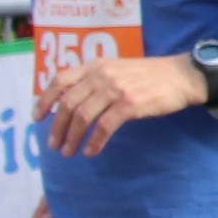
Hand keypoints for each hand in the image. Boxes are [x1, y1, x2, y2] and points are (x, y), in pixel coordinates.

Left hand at [37, 51, 201, 156]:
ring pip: (82, 116)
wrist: (181, 76)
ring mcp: (116, 89)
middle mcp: (101, 75)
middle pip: (67, 103)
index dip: (44, 100)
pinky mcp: (130, 104)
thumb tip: (72, 101)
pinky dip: (94, 141)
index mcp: (95, 66)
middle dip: (57, 127)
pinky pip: (104, 127)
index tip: (37, 118)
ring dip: (72, 138)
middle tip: (55, 145)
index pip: (60, 80)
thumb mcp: (117, 70)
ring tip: (69, 152)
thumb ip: (95, 80)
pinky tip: (91, 151)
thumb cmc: (149, 76)